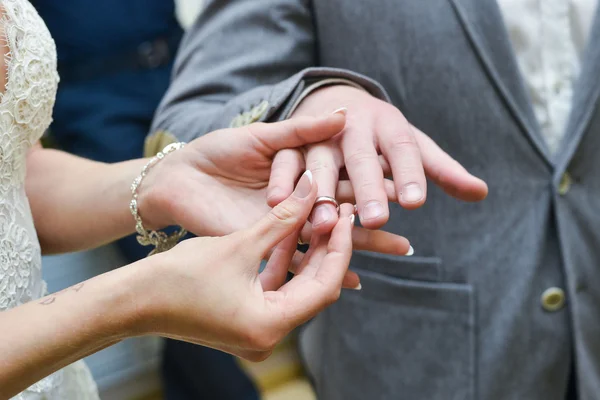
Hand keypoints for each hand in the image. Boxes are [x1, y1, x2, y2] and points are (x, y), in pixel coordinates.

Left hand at [138, 112, 409, 256]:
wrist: (179, 176)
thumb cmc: (217, 151)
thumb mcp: (264, 136)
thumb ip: (303, 131)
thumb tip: (346, 113)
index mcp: (301, 175)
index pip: (345, 183)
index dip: (374, 187)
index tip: (407, 191)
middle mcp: (297, 204)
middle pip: (343, 218)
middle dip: (373, 229)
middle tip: (406, 245)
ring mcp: (283, 226)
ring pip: (326, 240)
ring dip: (356, 251)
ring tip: (389, 260)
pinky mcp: (265, 242)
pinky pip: (298, 257)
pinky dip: (322, 268)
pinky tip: (349, 281)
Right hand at [141, 172, 354, 360]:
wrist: (132, 301)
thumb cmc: (178, 276)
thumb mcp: (238, 243)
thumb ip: (281, 217)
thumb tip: (312, 186)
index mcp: (270, 325)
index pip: (326, 284)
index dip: (340, 246)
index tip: (346, 215)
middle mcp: (269, 336)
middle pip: (316, 287)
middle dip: (327, 247)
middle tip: (338, 210)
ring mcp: (256, 331)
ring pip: (297, 287)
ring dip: (306, 253)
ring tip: (318, 217)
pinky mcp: (245, 322)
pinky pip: (277, 290)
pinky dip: (284, 263)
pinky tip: (290, 234)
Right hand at [267, 85, 488, 233]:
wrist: (339, 102)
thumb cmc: (384, 135)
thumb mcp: (413, 146)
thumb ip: (442, 170)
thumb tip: (482, 193)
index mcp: (389, 125)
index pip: (404, 149)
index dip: (409, 174)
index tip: (416, 203)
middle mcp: (355, 128)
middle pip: (362, 158)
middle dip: (368, 188)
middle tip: (375, 218)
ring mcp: (321, 134)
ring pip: (320, 162)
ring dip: (320, 191)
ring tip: (325, 223)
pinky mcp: (293, 140)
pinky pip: (286, 161)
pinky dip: (281, 180)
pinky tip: (277, 203)